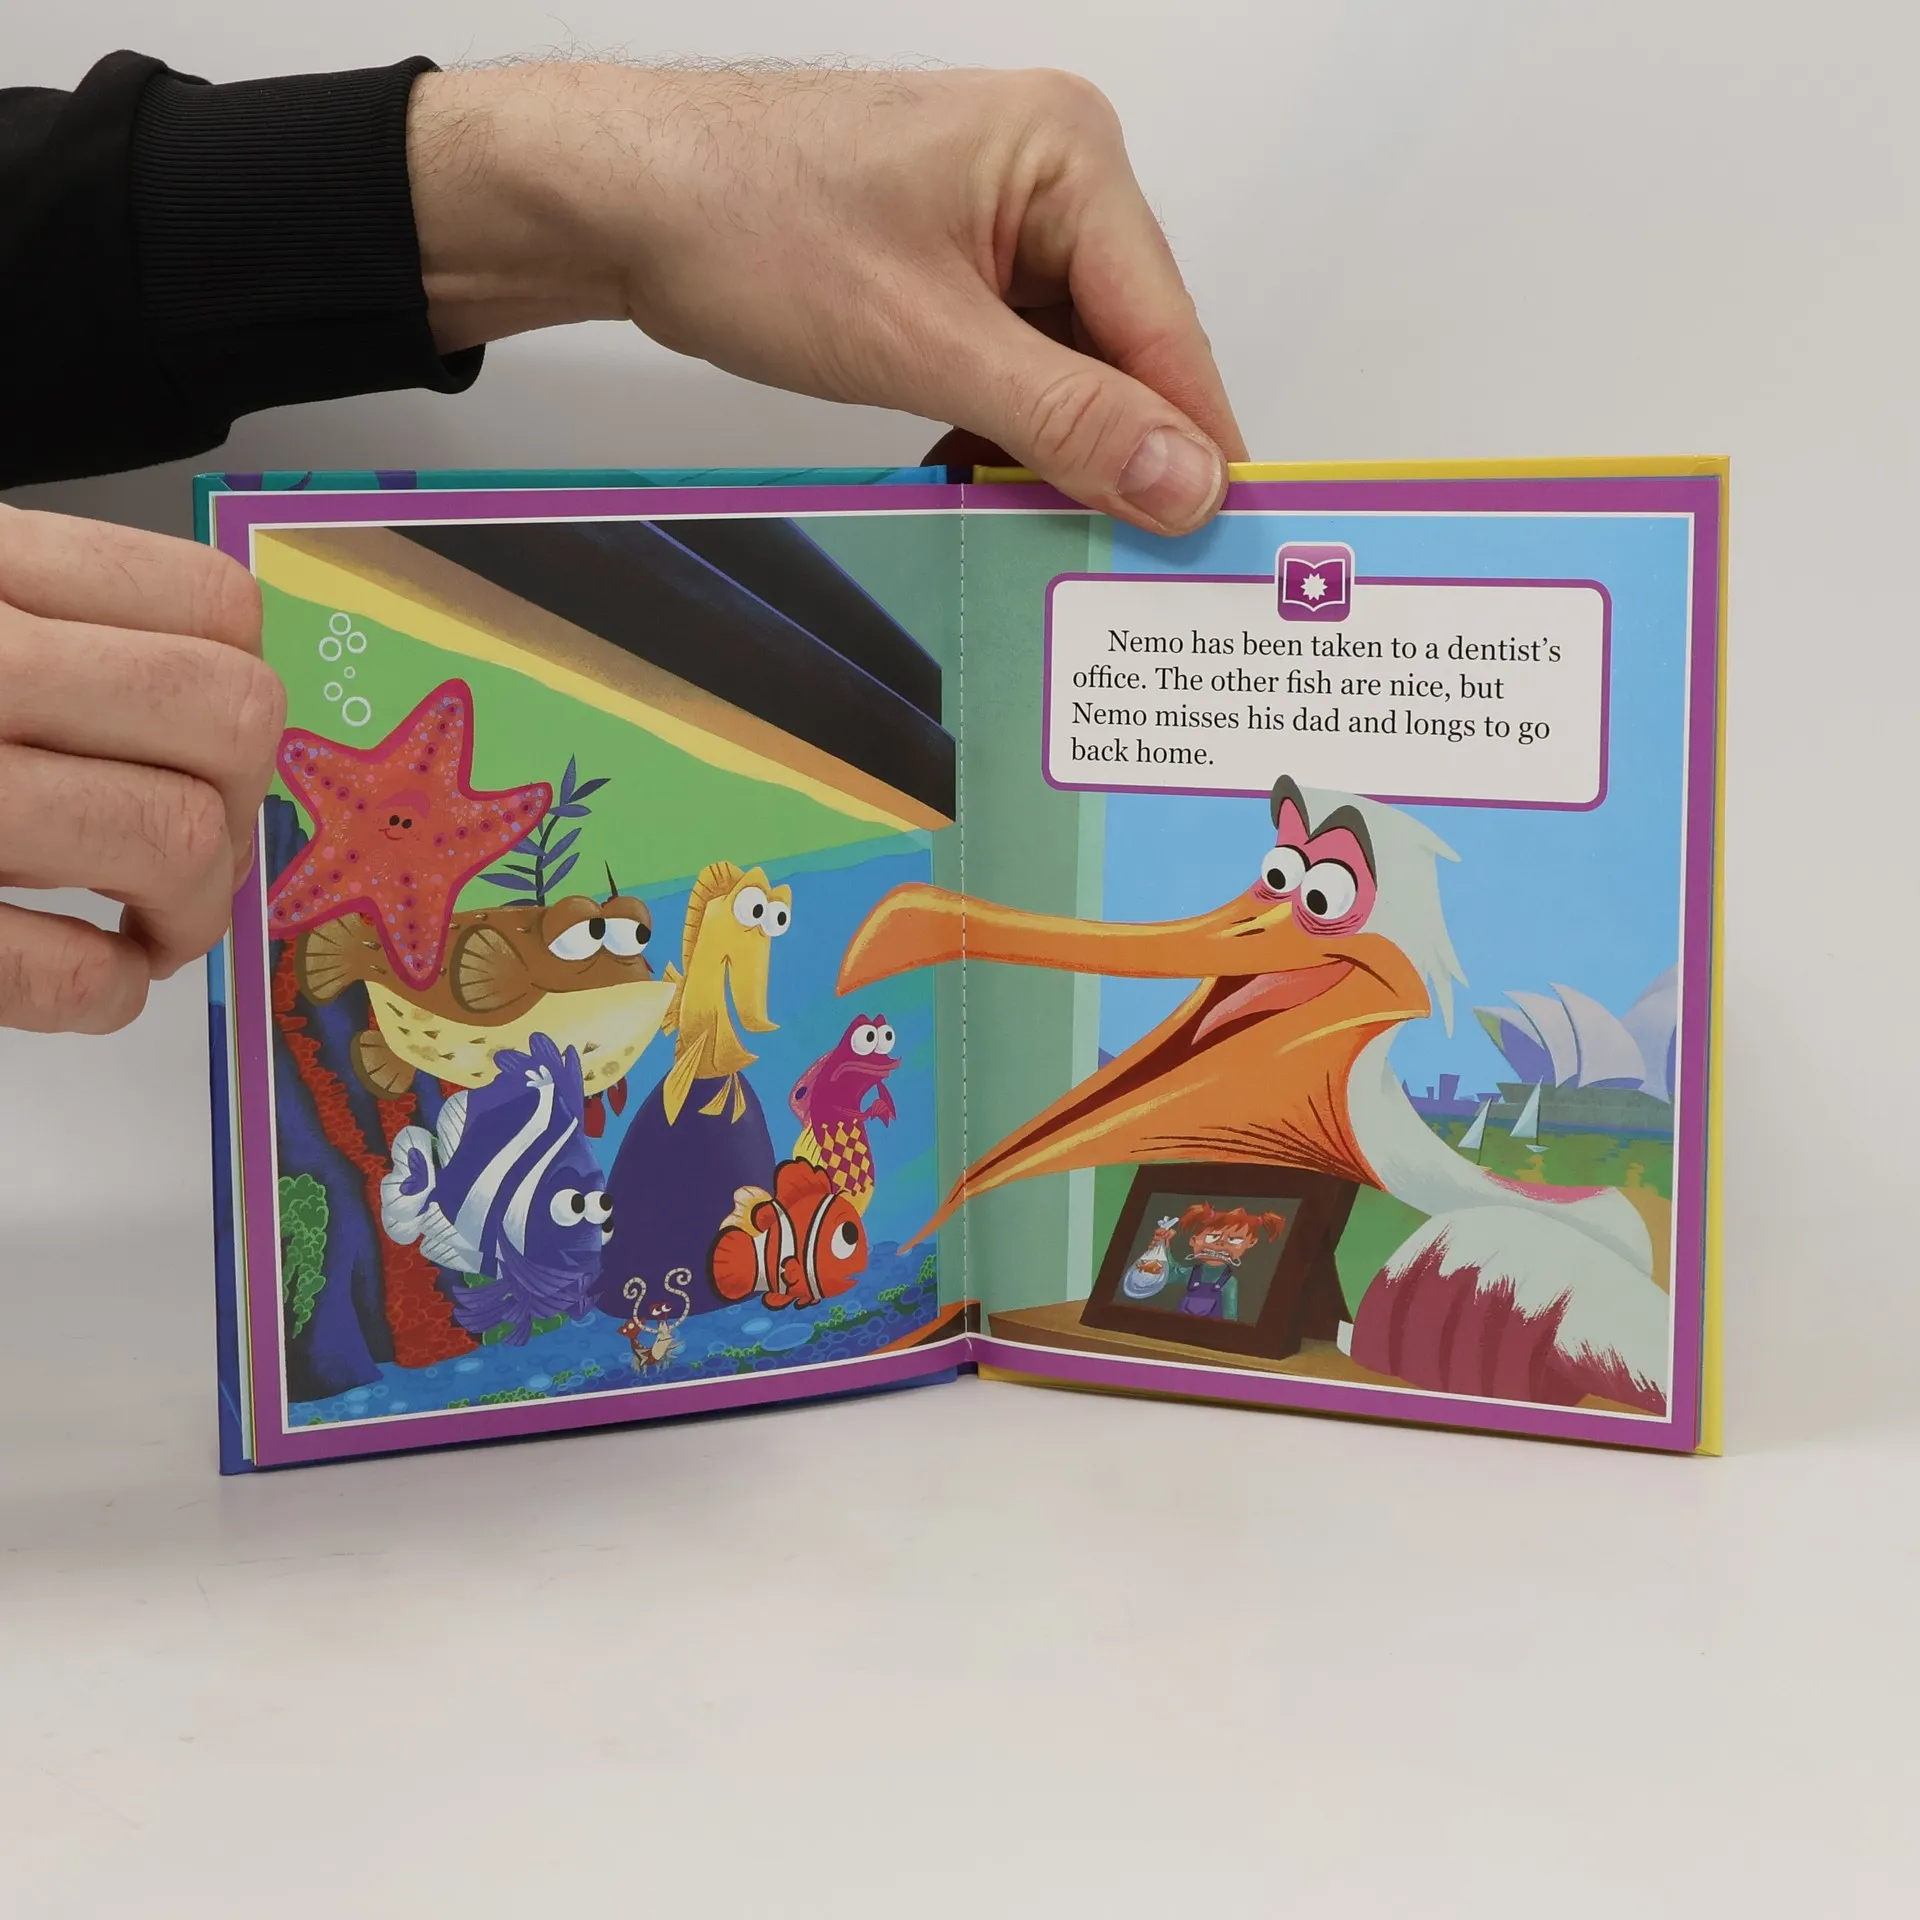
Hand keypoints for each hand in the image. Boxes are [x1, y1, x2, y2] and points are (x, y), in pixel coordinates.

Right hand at [0, 506, 278, 1031]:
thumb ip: (63, 639)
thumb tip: (213, 712)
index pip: (214, 606)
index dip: (248, 694)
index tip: (215, 754)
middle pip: (230, 718)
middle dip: (239, 807)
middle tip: (189, 852)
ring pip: (174, 839)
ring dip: (187, 911)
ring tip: (142, 925)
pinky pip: (68, 972)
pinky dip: (102, 996)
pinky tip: (84, 978)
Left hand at [408, 65, 1245, 535]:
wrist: (619, 198)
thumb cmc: (752, 228)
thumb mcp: (927, 343)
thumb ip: (1067, 418)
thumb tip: (1188, 486)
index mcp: (1071, 156)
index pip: (1168, 327)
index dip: (1193, 445)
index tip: (1221, 547)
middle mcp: (1052, 174)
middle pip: (1126, 347)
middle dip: (1118, 451)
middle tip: (1132, 565)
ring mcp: (999, 214)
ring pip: (1068, 362)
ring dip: (1053, 446)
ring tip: (1054, 534)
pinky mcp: (950, 255)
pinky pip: (1012, 356)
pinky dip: (1003, 421)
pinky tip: (985, 479)